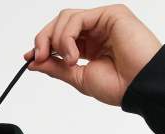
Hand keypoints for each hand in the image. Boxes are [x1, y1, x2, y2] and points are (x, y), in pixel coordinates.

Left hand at [22, 4, 162, 105]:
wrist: (137, 87)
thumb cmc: (118, 85)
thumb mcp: (78, 78)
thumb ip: (56, 67)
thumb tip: (34, 62)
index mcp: (88, 46)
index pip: (59, 38)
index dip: (42, 45)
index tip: (28, 58)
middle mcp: (94, 31)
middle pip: (58, 23)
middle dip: (43, 40)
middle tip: (38, 58)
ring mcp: (102, 21)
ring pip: (65, 18)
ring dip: (57, 41)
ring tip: (68, 61)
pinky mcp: (110, 14)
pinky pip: (77, 18)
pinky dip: (68, 37)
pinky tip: (74, 55)